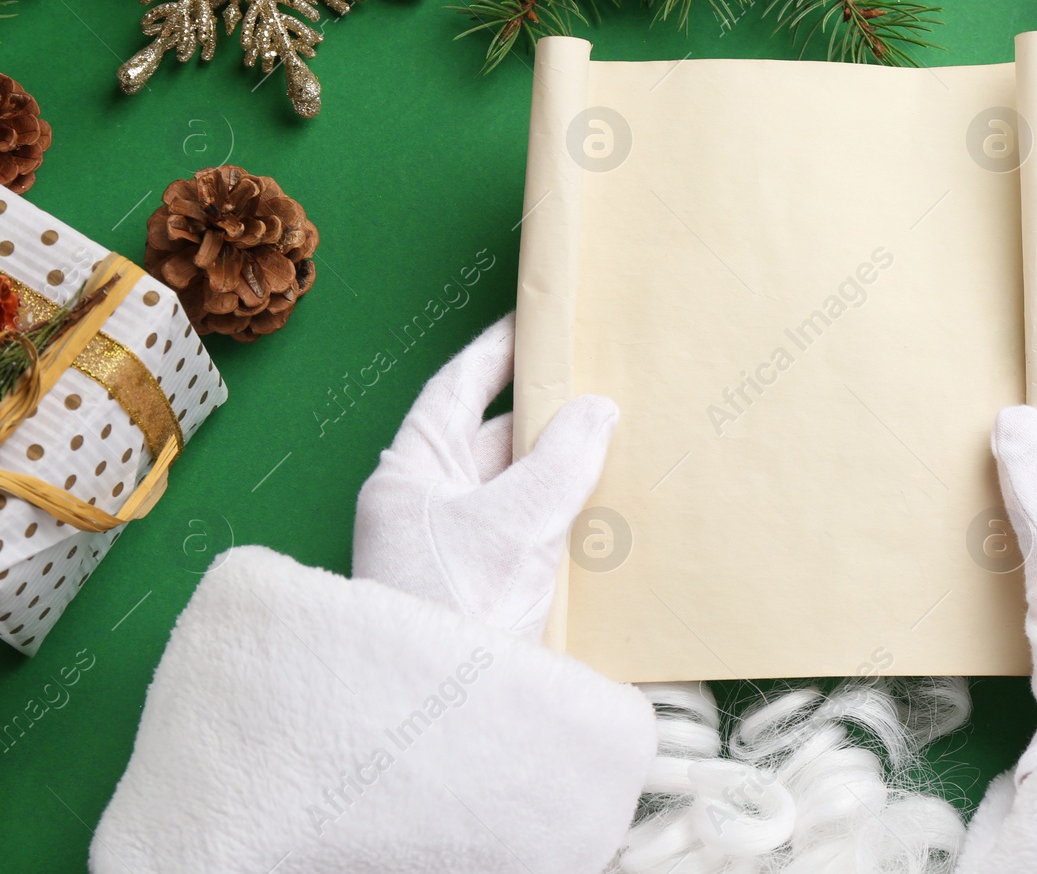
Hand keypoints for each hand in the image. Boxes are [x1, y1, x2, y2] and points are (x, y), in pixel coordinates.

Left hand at [354, 314, 616, 636]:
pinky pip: (531, 528)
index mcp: (412, 472)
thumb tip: (598, 411)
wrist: (446, 721)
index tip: (538, 321)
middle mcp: (429, 503)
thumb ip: (563, 460)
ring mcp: (458, 546)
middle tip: (602, 381)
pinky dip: (567, 512)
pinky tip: (608, 505)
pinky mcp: (488, 584)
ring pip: (518, 484)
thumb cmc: (456, 614)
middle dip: (548, 414)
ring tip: (618, 437)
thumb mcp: (517, 523)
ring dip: (564, 466)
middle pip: (494, 437)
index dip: (499, 351)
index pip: (457, 388)